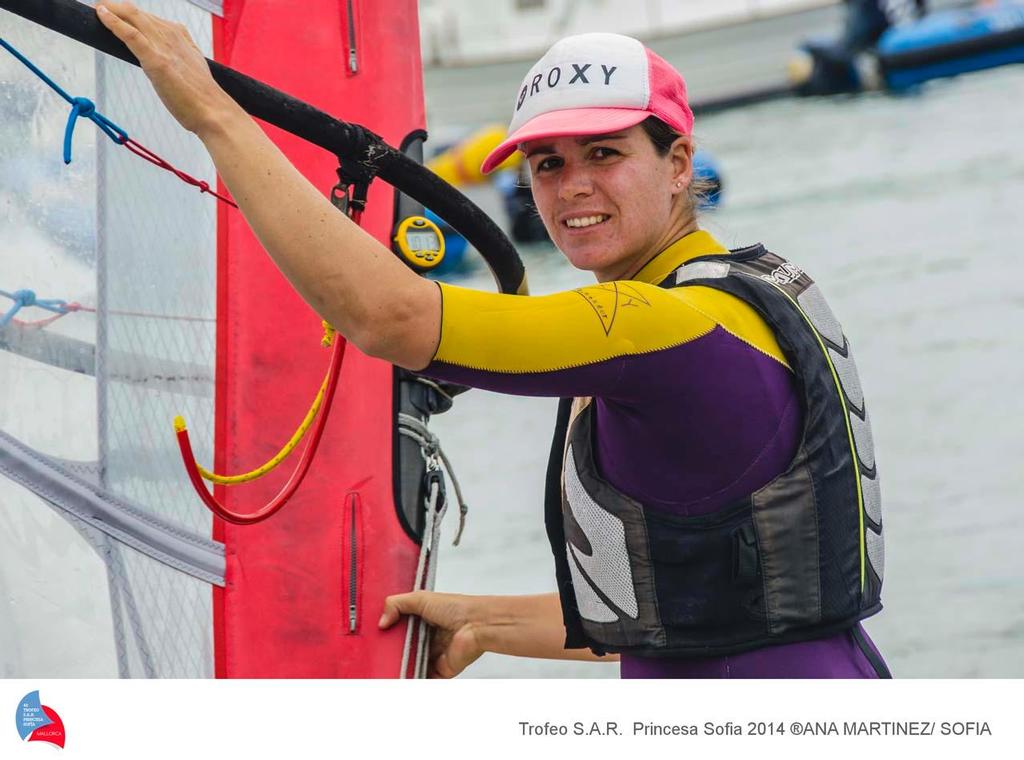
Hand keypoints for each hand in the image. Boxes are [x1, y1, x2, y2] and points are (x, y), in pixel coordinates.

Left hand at [96, 2, 234, 135]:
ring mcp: (163, 46)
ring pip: (132, 17)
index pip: (150, 19)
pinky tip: (101, 15)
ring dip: (111, 10)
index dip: (131, 15)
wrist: (214, 111)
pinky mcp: (155, 59)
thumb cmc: (203, 97)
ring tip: (96, 9)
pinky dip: (113, 22)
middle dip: (116, 7)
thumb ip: (180, 57)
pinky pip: (130, 34)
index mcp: (181, 37)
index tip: (117, 15)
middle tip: (100, 8)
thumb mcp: (192, 68)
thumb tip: (169, 58)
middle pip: (137, 13)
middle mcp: (171, 36)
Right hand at [379, 591, 486, 677]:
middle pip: (403, 649)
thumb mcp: (420, 598)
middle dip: (391, 653)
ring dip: (400, 668)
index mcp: (424, 619)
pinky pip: (422, 678)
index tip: (375, 636)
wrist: (477, 626)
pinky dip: (412, 679)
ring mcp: (433, 655)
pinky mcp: (439, 671)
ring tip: (382, 671)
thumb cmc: (457, 608)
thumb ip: (396, 604)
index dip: (388, 631)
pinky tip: (399, 679)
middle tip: (376, 655)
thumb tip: (381, 622)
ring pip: (411, 665)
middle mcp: (428, 638)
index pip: (401, 628)